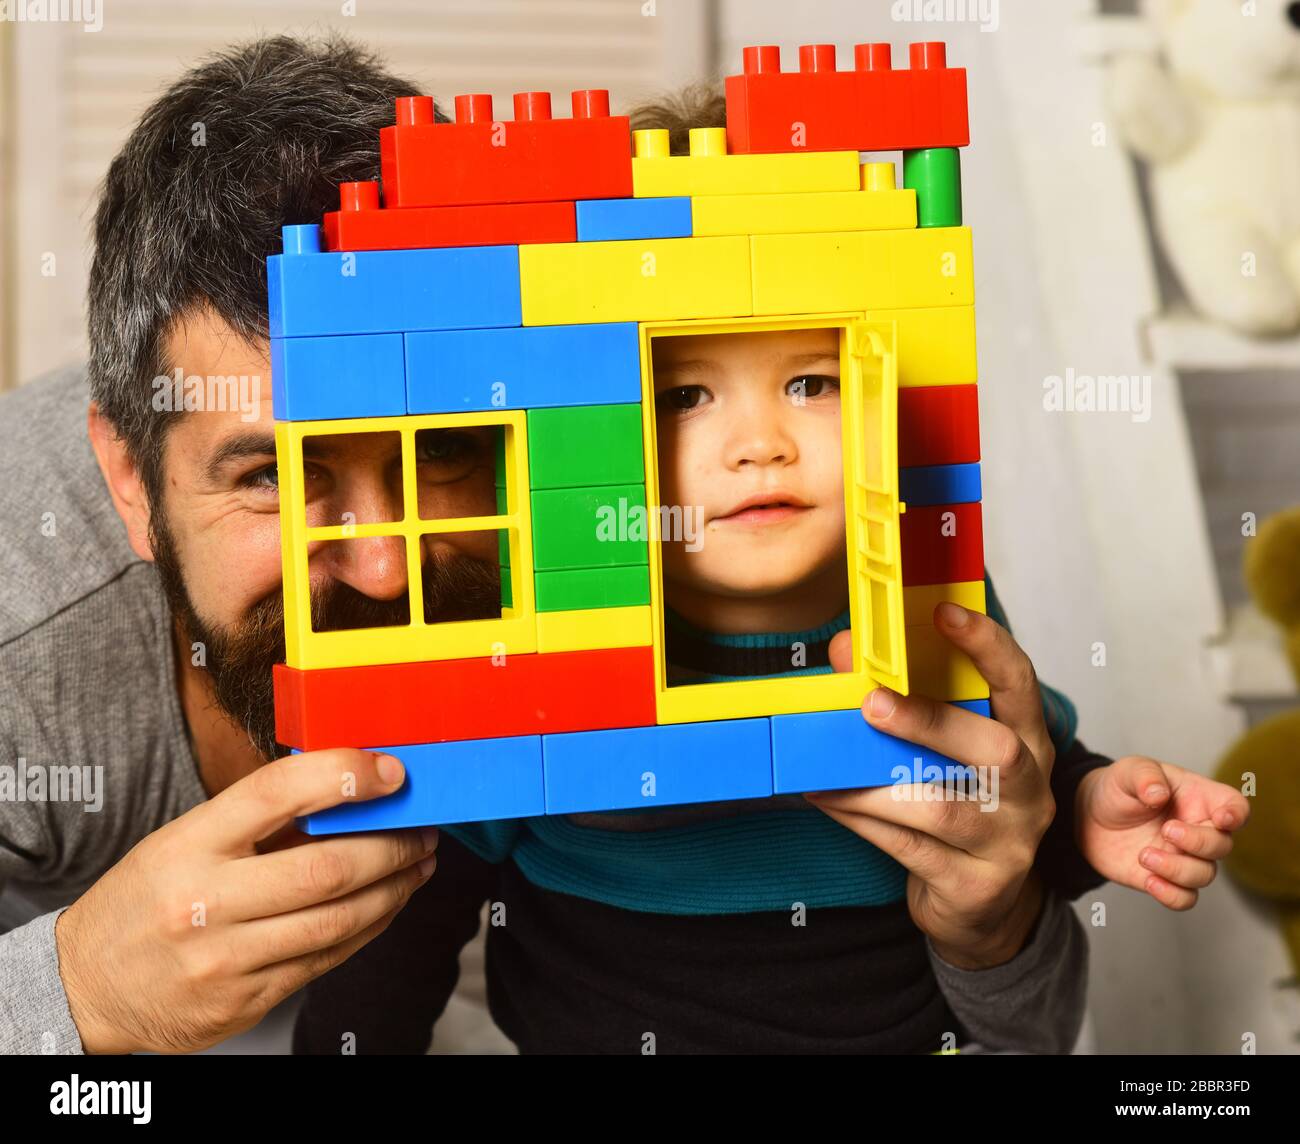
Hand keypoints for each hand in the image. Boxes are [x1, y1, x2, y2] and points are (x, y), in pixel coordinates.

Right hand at [56, 749, 436, 1053]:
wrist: (84, 986)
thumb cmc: (146, 899)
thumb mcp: (183, 841)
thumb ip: (256, 820)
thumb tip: (347, 790)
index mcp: (189, 844)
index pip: (277, 792)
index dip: (344, 774)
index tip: (390, 770)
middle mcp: (204, 901)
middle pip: (326, 868)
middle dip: (392, 846)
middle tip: (423, 829)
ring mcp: (224, 959)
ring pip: (337, 920)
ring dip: (394, 889)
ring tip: (417, 865)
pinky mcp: (242, 1002)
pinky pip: (325, 959)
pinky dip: (367, 928)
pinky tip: (385, 906)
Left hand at [812, 603, 1055, 968]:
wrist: (982, 907)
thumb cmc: (957, 805)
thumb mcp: (942, 750)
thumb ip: (901, 697)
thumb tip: (841, 651)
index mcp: (1028, 740)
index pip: (1020, 683)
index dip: (986, 646)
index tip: (944, 612)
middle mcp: (1030, 790)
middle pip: (996, 751)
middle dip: (930, 722)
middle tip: (871, 702)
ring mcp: (1008, 842)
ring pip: (940, 807)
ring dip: (873, 784)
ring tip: (824, 768)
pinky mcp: (974, 885)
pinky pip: (908, 846)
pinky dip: (859, 818)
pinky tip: (824, 798)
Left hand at [1075, 757, 1249, 909]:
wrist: (1091, 816)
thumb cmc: (1120, 789)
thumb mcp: (1128, 771)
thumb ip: (1145, 775)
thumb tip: (1159, 794)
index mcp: (1199, 798)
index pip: (1235, 806)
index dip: (1237, 814)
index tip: (1222, 818)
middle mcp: (1199, 829)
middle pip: (1222, 846)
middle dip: (1198, 842)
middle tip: (1166, 830)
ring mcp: (1184, 857)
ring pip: (1205, 875)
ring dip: (1177, 869)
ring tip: (1144, 855)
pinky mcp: (1167, 879)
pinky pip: (1185, 898)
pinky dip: (1172, 895)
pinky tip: (1149, 881)